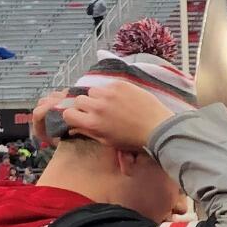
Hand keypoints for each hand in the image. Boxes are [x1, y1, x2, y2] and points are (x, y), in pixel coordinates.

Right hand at [44, 76, 179, 154]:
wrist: (158, 128)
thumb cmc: (134, 140)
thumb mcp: (108, 141)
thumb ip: (89, 132)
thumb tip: (73, 128)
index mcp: (93, 124)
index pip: (68, 113)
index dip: (73, 115)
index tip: (80, 116)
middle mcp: (97, 107)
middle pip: (78, 99)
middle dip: (84, 105)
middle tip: (96, 110)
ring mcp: (109, 94)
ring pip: (92, 91)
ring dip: (97, 97)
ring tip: (109, 103)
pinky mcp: (120, 85)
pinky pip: (107, 85)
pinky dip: (110, 91)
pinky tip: (121, 98)